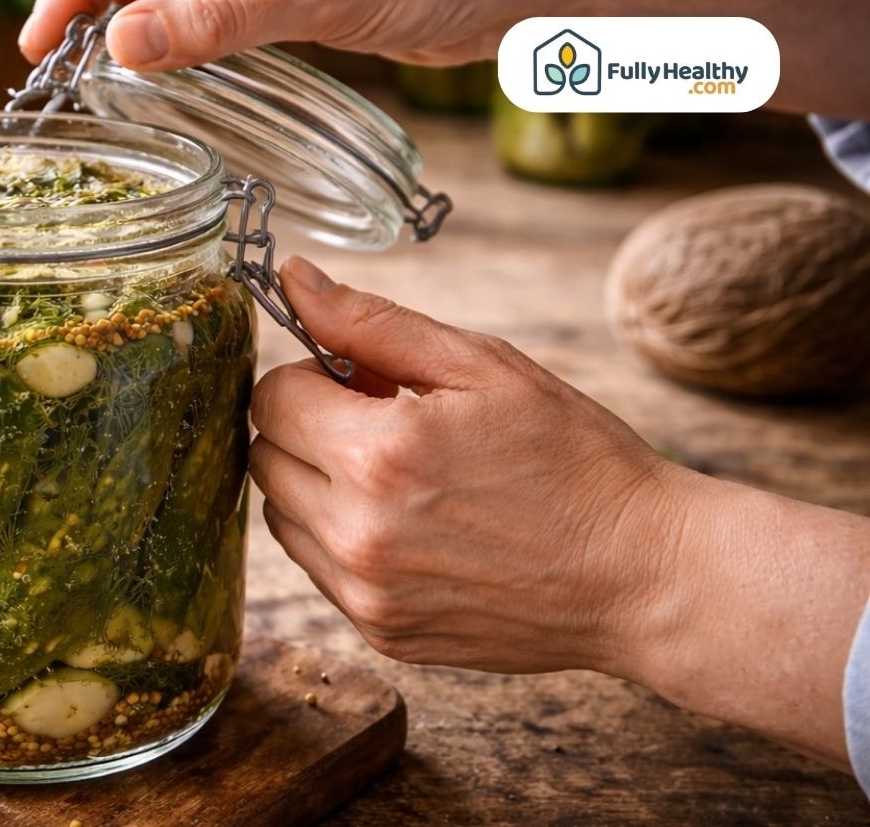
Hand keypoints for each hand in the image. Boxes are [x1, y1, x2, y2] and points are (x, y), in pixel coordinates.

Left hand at [249, 256, 682, 675]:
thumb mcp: (485, 366)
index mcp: (377, 455)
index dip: (311, 377)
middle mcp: (357, 532)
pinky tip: (414, 527)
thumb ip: (374, 323)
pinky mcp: (381, 631)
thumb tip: (293, 279)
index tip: (362, 381)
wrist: (644, 576)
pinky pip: (318, 569)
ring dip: (318, 486)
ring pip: (282, 517)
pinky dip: (344, 539)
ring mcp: (366, 592)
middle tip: (384, 423)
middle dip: (309, 428)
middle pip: (265, 457)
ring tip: (403, 478)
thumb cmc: (577, 461)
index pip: (270, 398)